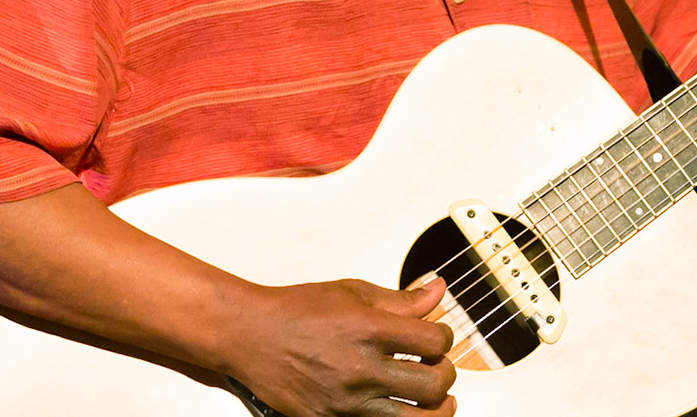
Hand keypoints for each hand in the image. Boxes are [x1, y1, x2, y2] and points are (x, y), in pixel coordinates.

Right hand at [227, 276, 457, 415]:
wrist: (251, 336)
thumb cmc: (298, 311)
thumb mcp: (353, 293)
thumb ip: (401, 299)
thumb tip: (437, 292)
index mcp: (370, 330)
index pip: (436, 342)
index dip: (445, 338)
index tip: (438, 337)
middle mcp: (360, 369)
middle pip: (432, 385)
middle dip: (444, 375)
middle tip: (438, 368)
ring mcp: (346, 401)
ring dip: (434, 410)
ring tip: (438, 402)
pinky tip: (400, 409)